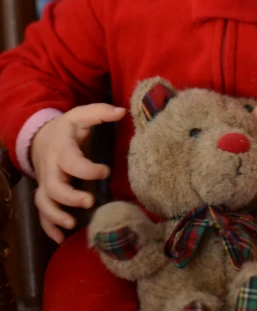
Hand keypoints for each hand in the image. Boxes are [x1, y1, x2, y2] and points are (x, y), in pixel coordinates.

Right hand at [31, 103, 125, 243]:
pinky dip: (48, 227)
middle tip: (89, 202)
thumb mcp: (81, 114)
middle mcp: (50, 168)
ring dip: (56, 216)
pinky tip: (60, 239)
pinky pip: (42, 213)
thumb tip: (122, 111)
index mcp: (61, 149)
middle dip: (70, 197)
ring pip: (44, 202)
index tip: (105, 171)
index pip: (71, 161)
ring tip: (72, 224)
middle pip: (54, 187)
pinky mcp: (44, 193)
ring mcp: (45, 183)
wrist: (40, 137)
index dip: (87, 169)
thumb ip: (100, 112)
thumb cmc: (67, 128)